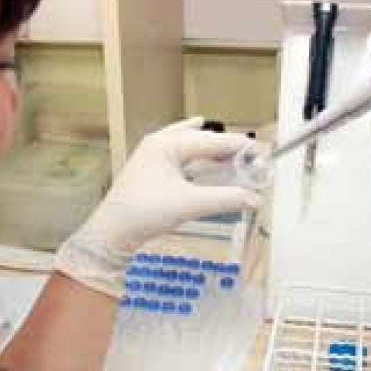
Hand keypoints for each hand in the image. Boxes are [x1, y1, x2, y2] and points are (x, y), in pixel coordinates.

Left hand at [55, 117, 259, 296]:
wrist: (111, 232)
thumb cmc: (144, 213)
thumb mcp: (190, 204)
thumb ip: (225, 199)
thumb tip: (254, 199)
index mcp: (166, 144)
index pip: (211, 140)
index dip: (236, 146)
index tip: (259, 151)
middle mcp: (157, 144)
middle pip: (199, 138)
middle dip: (223, 144)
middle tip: (248, 152)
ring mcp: (150, 156)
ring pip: (185, 141)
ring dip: (208, 145)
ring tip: (228, 147)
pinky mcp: (148, 170)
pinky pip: (176, 151)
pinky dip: (192, 150)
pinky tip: (197, 152)